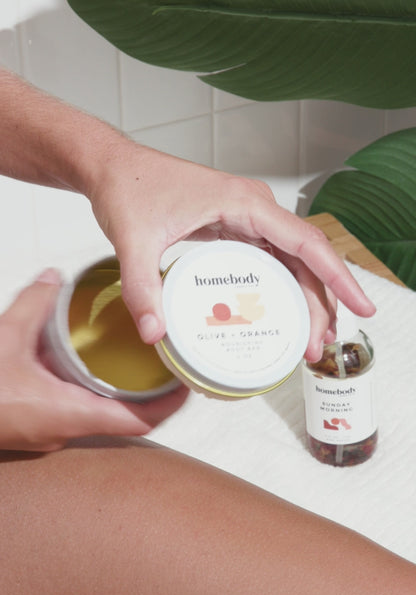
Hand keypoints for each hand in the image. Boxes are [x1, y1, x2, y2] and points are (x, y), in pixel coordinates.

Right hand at [0, 270, 187, 451]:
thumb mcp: (3, 339)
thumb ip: (33, 304)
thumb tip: (54, 277)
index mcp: (68, 414)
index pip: (138, 421)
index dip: (169, 405)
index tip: (187, 383)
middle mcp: (67, 430)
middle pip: (130, 422)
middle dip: (154, 397)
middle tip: (170, 366)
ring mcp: (54, 433)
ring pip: (106, 420)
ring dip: (128, 397)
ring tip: (143, 366)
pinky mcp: (40, 427)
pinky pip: (82, 414)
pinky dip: (100, 396)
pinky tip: (97, 374)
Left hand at [87, 142, 375, 361]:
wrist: (114, 168)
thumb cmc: (129, 190)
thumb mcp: (134, 243)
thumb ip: (142, 289)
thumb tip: (155, 334)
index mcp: (244, 203)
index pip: (306, 243)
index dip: (338, 278)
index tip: (361, 306)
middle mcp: (254, 207)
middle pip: (305, 259)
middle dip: (320, 303)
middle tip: (315, 347)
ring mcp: (247, 216)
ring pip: (293, 260)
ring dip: (306, 297)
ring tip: (308, 339)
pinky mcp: (236, 225)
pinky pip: (273, 258)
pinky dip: (284, 286)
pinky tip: (284, 314)